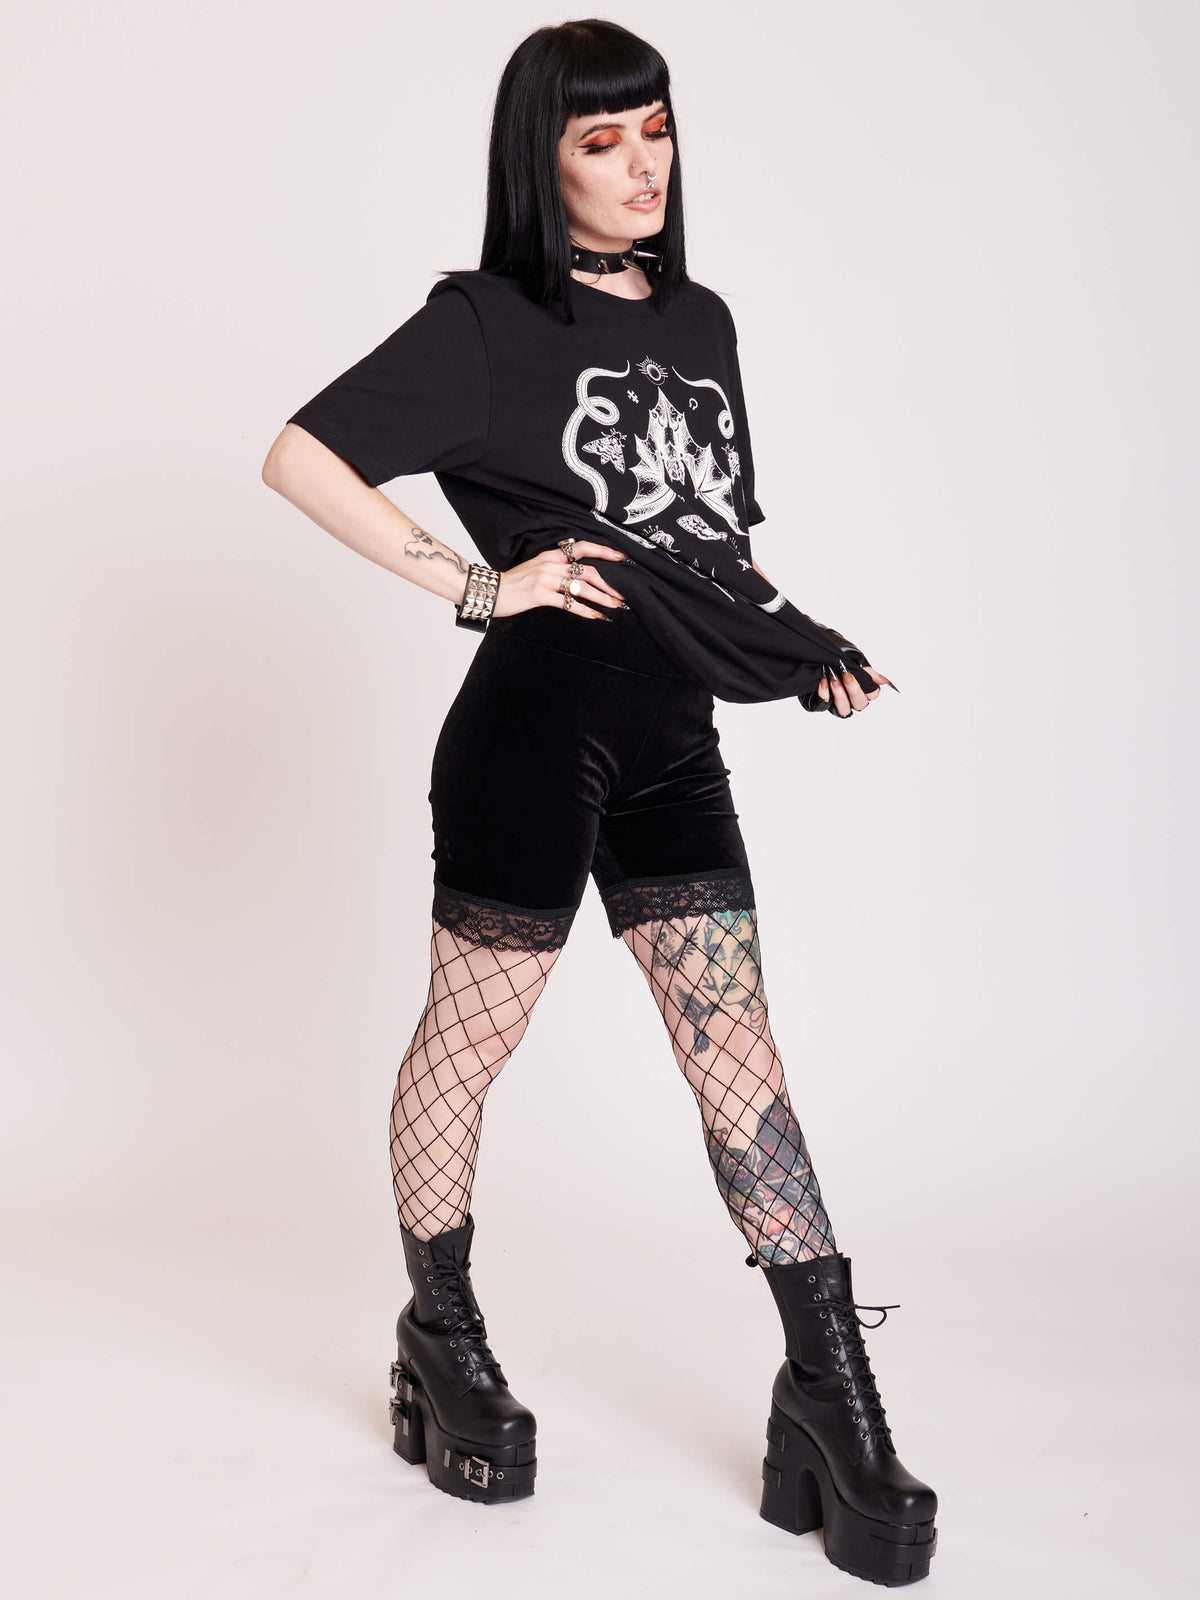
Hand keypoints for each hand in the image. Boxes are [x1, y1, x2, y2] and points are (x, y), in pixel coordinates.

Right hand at [492, 540, 627, 620]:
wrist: (491, 590)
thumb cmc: (514, 583)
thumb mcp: (536, 568)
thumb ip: (556, 569)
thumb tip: (577, 576)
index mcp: (551, 555)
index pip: (583, 548)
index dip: (604, 552)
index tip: (621, 558)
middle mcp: (551, 564)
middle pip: (588, 570)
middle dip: (608, 584)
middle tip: (622, 594)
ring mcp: (545, 579)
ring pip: (582, 587)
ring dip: (602, 598)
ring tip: (614, 606)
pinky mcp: (540, 594)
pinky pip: (568, 603)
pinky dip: (585, 610)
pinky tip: (595, 616)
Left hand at [816, 663, 896, 717]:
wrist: (823, 654)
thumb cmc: (842, 659)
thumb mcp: (857, 661)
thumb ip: (869, 672)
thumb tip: (882, 681)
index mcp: (864, 690)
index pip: (873, 695)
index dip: (869, 688)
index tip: (863, 675)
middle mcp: (853, 699)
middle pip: (860, 703)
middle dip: (853, 689)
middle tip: (846, 675)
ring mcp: (840, 703)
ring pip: (844, 708)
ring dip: (839, 693)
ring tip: (834, 678)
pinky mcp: (825, 703)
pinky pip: (825, 704)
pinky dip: (824, 693)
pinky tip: (823, 681)